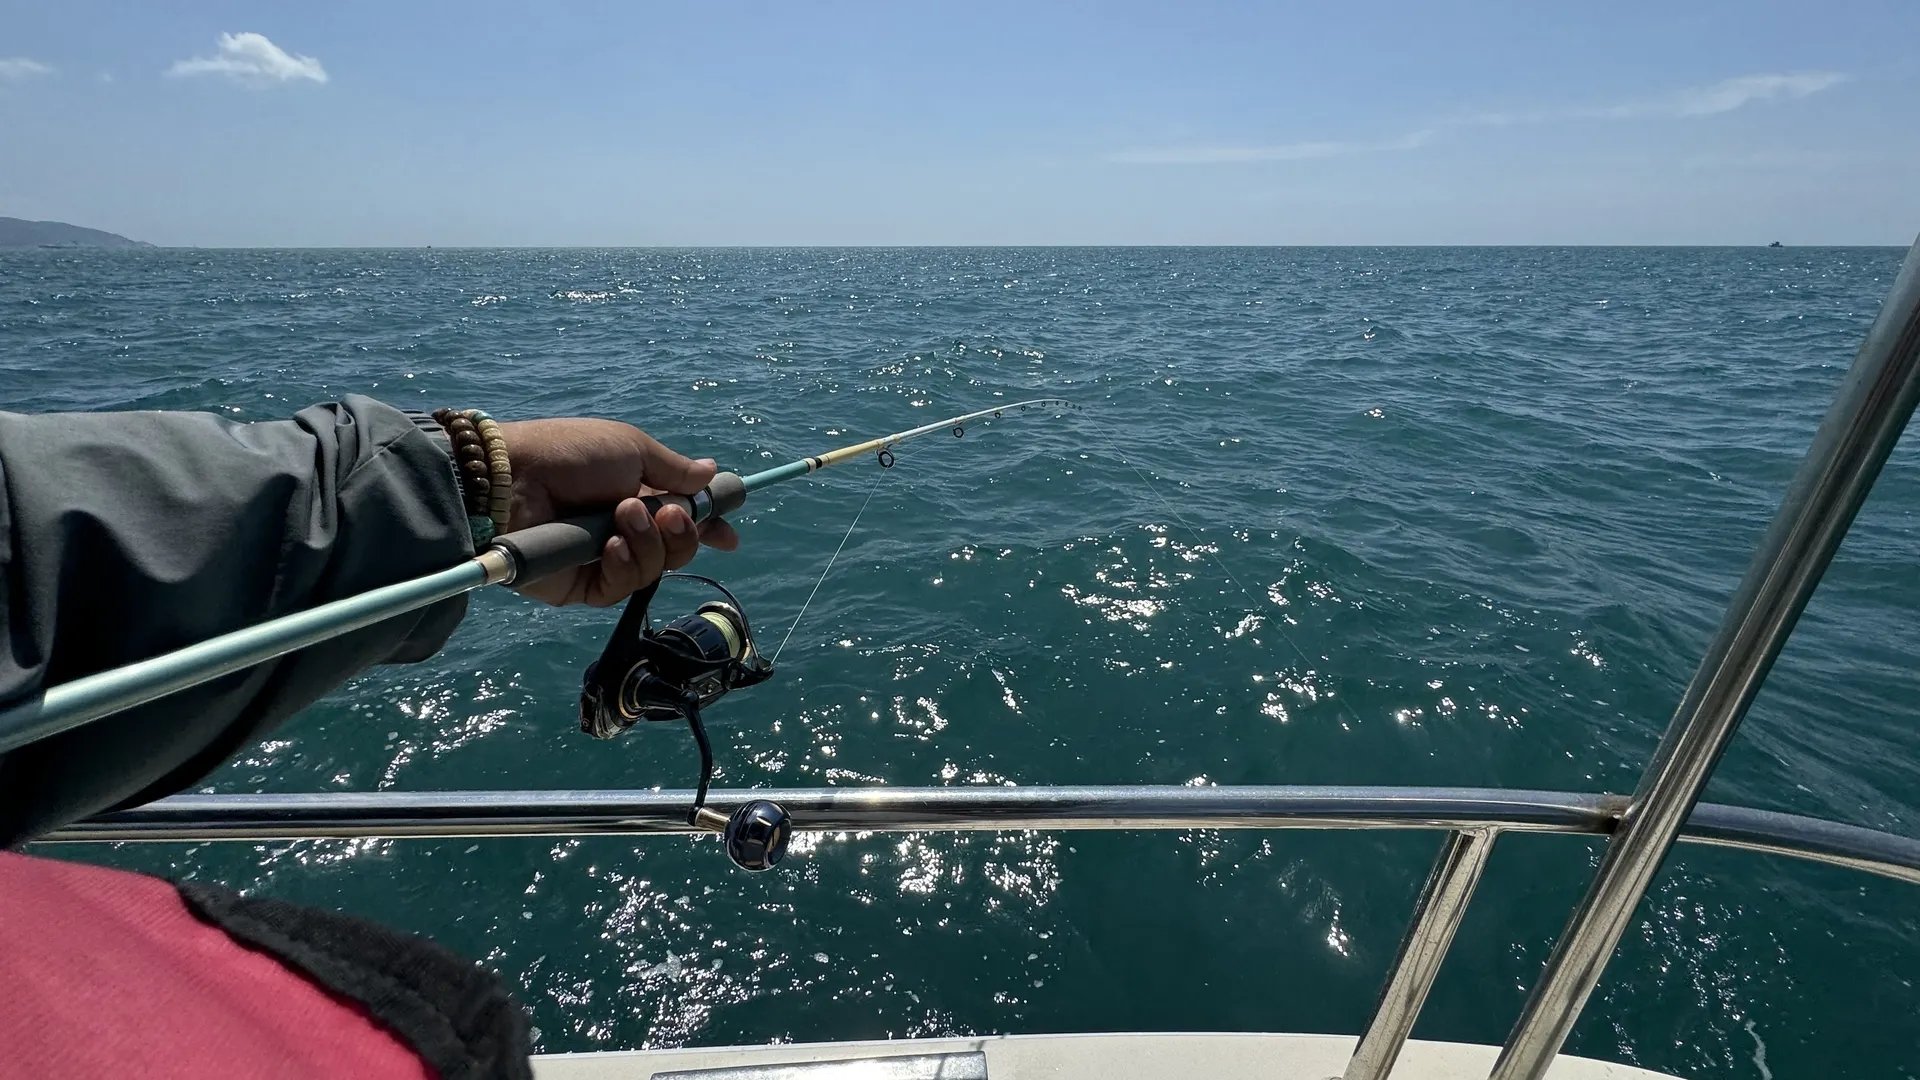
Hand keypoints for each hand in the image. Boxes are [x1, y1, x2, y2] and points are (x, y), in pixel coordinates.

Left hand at [497, 418, 739, 606]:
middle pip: (676, 549)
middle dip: (683, 533)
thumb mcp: (632, 448)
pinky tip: (611, 546)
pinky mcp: (581, 587)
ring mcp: (603, 560)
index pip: (682, 518)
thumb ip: (675, 469)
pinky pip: (621, 588)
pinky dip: (625, 566)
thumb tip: (712, 472)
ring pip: (654, 570)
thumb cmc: (571, 455)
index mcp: (636, 494)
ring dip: (649, 544)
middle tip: (668, 513)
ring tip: (622, 517)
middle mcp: (623, 530)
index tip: (729, 536)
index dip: (708, 528)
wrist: (510, 481)